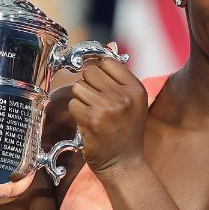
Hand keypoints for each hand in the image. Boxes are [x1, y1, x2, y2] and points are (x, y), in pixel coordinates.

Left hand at [67, 54, 147, 173]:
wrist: (124, 163)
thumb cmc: (125, 131)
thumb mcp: (131, 101)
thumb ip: (119, 75)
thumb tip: (109, 45)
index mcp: (135, 89)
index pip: (107, 62)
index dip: (98, 72)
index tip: (99, 85)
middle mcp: (124, 96)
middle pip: (90, 72)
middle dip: (88, 86)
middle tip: (96, 103)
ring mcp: (108, 108)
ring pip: (79, 87)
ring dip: (81, 100)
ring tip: (93, 114)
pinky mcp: (92, 120)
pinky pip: (73, 104)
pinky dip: (77, 113)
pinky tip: (88, 123)